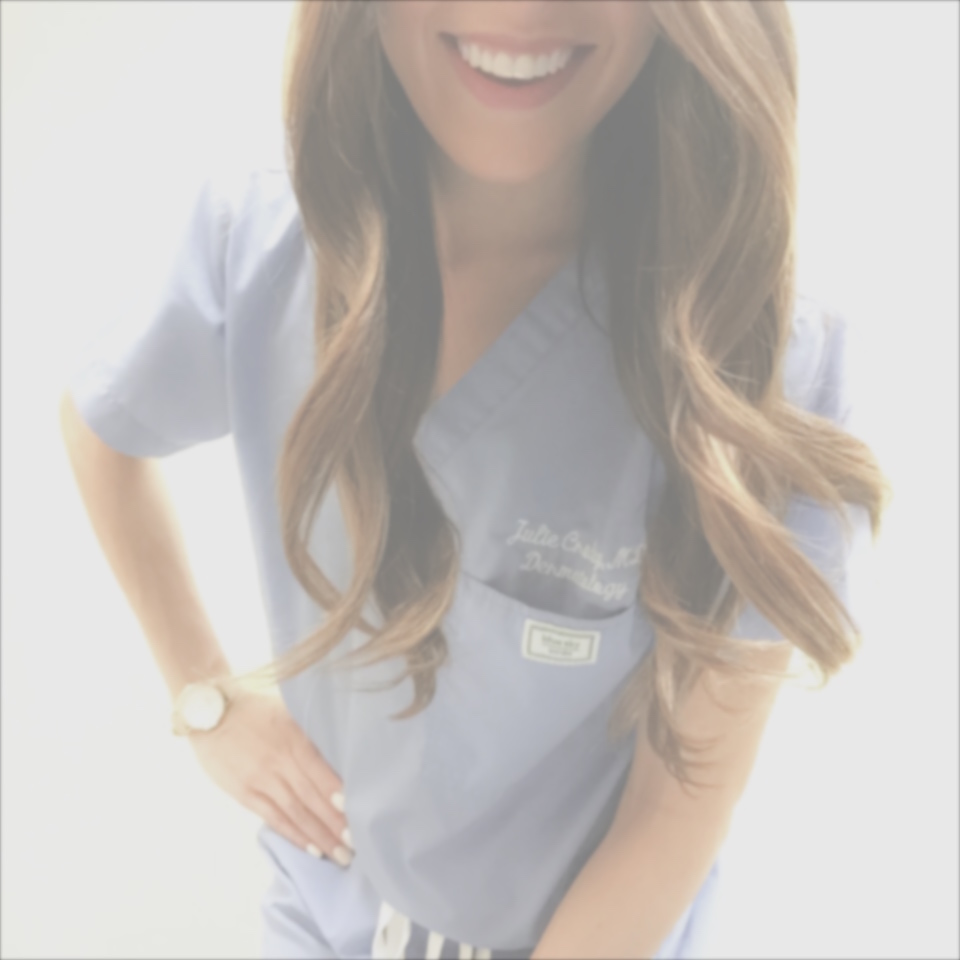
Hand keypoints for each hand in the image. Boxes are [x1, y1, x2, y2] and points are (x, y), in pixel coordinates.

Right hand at [186, 687, 353, 866]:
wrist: (210, 711)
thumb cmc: (256, 709)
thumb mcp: (288, 711)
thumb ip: (311, 733)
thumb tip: (343, 753)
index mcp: (293, 738)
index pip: (320, 773)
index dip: (339, 797)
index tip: (362, 815)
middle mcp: (278, 761)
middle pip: (311, 797)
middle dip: (336, 824)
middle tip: (358, 846)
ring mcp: (260, 780)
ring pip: (295, 812)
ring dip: (319, 836)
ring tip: (340, 855)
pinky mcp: (244, 793)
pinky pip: (273, 818)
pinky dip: (293, 835)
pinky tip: (311, 848)